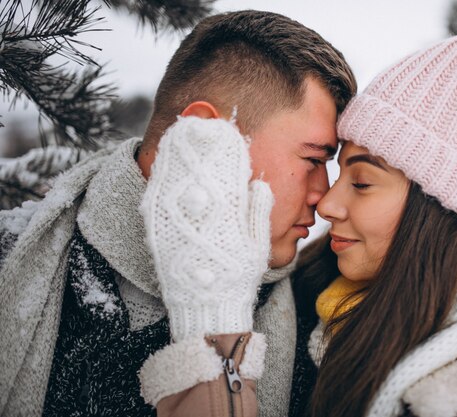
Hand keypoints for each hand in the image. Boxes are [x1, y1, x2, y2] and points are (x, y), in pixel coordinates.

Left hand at [141, 116, 272, 340]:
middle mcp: (201, 212)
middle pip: (198, 171)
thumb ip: (257, 211)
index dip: (225, 150)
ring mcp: (177, 220)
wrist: (207, 304)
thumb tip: (259, 184)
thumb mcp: (256, 244)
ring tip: (178, 134)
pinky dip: (160, 177)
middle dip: (198, 146)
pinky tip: (162, 164)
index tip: (224, 130)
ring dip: (177, 155)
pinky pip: (157, 197)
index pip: (227, 173)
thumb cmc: (236, 275)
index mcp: (228, 212)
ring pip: (176, 179)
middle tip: (196, 123)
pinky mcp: (158, 230)